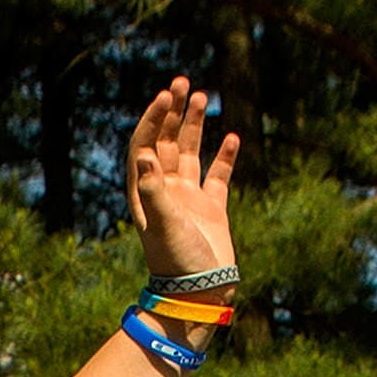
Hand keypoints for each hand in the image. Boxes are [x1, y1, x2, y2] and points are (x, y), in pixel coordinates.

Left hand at [127, 74, 239, 280]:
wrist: (201, 293)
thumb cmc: (178, 261)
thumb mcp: (163, 223)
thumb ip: (154, 188)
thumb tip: (144, 152)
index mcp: (147, 193)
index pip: (146, 145)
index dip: (155, 120)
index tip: (167, 96)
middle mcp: (165, 191)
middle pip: (167, 142)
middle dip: (174, 113)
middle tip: (183, 82)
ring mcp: (189, 199)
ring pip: (191, 153)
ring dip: (196, 126)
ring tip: (203, 96)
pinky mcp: (213, 209)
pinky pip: (218, 176)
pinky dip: (225, 156)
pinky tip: (232, 137)